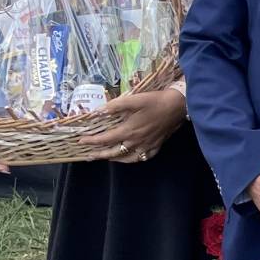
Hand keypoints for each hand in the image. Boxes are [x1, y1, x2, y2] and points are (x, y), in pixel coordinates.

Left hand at [73, 88, 188, 162]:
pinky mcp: (157, 145)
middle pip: (114, 153)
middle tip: (89, 156)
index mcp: (128, 131)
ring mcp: (147, 145)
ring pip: (128, 158)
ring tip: (107, 158)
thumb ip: (115, 106)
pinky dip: (134, 159)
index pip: (105, 139)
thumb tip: (98, 112)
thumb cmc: (155, 101)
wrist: (178, 105)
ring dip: (115, 159)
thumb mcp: (134, 100)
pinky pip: (143, 157)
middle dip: (99, 155)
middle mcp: (136, 142)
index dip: (91, 141)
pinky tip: (131, 156)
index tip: (80, 141)